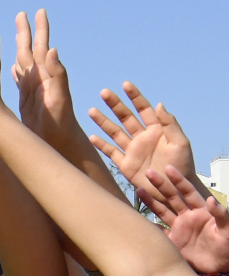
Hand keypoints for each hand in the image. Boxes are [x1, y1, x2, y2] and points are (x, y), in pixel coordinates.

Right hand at [12, 9, 81, 148]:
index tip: (38, 11)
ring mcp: (32, 89)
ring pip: (23, 63)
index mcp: (45, 75)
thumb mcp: (59, 98)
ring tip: (16, 34)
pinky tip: (11, 67)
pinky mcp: (27, 101)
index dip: (39, 30)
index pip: (40, 47)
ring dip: (19, 48)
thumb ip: (58, 74)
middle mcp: (38, 79)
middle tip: (22, 14)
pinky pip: (19, 81)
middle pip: (29, 50)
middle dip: (26, 32)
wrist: (59, 142)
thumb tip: (53, 49)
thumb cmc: (60, 123)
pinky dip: (15, 72)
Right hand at [89, 82, 207, 201]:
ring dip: (104, 122)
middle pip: (126, 117)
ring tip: (92, 111)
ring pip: (115, 132)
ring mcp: (132, 151)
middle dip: (115, 105)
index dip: (135, 96)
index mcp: (157, 130)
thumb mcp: (180, 143)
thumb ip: (169, 124)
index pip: (144, 109)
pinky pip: (111, 152)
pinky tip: (92, 137)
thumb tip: (159, 104)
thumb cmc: (182, 166)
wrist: (174, 190)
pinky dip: (101, 145)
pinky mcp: (125, 165)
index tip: (125, 85)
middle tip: (104, 92)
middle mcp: (142, 137)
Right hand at [139, 166, 228, 273]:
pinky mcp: (174, 242)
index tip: (169, 168)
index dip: (178, 180)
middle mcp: (188, 217)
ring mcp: (179, 229)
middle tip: (149, 172)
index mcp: (201, 210)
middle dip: (161, 185)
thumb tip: (210, 200)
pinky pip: (159, 232)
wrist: (221, 265)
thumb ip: (221, 214)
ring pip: (162, 212)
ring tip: (139, 189)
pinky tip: (139, 219)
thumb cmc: (228, 246)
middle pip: (172, 197)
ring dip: (151, 201)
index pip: (188, 191)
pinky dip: (149, 226)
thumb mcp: (228, 229)